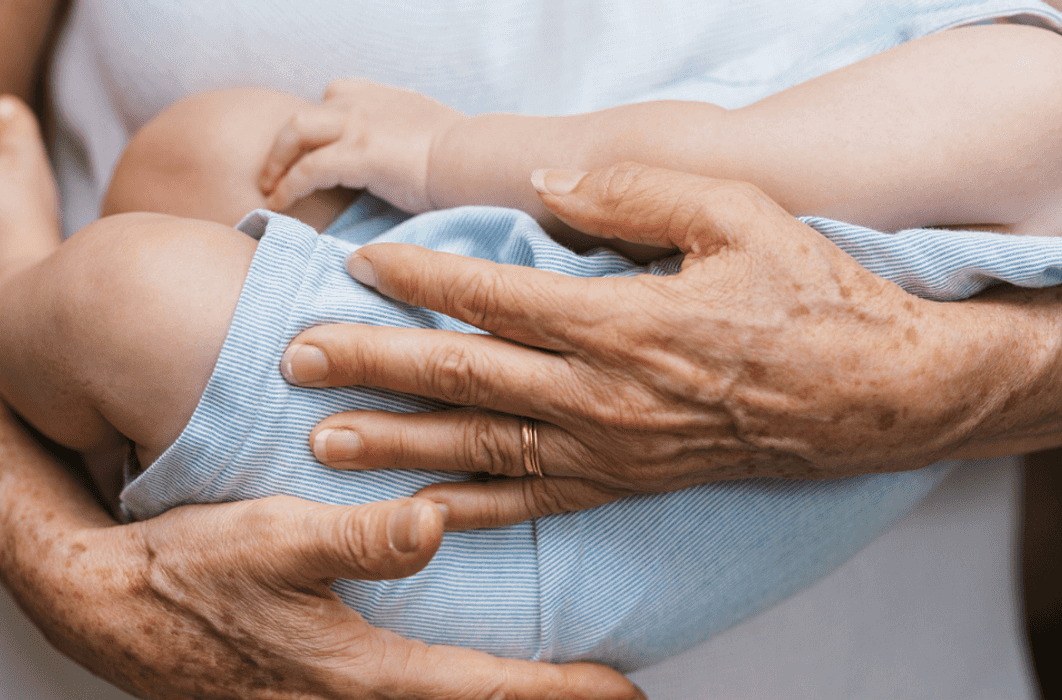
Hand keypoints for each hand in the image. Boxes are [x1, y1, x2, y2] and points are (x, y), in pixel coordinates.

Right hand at [4, 494, 640, 698]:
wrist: (104, 608)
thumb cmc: (187, 571)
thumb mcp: (269, 538)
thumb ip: (357, 540)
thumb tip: (437, 526)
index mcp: (356, 673)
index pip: (481, 692)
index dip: (559, 695)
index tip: (625, 691)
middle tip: (613, 698)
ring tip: (552, 692)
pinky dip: (440, 699)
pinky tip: (449, 684)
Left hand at [259, 78, 463, 213]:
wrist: (474, 159)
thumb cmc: (464, 159)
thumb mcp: (431, 136)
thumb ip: (408, 141)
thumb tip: (408, 164)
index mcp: (383, 99)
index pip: (336, 94)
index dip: (319, 121)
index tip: (312, 147)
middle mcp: (364, 103)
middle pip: (305, 114)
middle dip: (283, 144)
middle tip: (273, 173)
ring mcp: (357, 124)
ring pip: (296, 132)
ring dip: (277, 162)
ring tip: (271, 190)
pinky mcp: (356, 153)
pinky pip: (309, 169)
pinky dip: (289, 187)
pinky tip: (280, 205)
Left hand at [277, 162, 1019, 528]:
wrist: (872, 395)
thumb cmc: (808, 294)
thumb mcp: (734, 216)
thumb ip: (632, 195)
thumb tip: (546, 184)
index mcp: (623, 322)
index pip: (495, 298)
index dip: (420, 279)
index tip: (360, 262)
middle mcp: (603, 395)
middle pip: (464, 379)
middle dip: (372, 364)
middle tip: (296, 357)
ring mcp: (610, 449)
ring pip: (479, 449)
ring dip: (396, 443)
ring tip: (323, 438)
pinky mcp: (624, 482)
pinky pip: (531, 503)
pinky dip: (467, 509)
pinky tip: (414, 513)